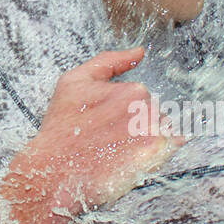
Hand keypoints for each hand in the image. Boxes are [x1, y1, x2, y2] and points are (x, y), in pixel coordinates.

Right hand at [13, 47, 180, 219]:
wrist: (54, 172)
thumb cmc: (61, 128)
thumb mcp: (74, 82)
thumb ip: (109, 61)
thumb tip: (138, 52)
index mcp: (134, 90)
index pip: (142, 98)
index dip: (122, 111)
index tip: (104, 123)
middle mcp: (149, 111)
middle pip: (154, 114)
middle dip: (136, 124)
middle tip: (108, 139)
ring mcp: (155, 136)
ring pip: (161, 132)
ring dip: (145, 139)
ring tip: (117, 151)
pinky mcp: (156, 160)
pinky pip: (169, 150)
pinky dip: (156, 154)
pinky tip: (132, 158)